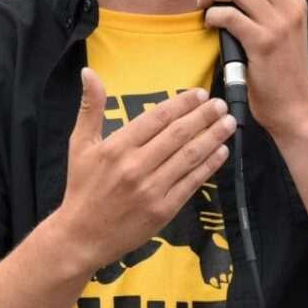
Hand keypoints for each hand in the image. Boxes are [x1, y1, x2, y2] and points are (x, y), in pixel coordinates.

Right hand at [56, 69, 235, 276]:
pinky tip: (221, 152)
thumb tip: (88, 72)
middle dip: (203, 117)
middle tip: (220, 104)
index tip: (199, 94)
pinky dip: (209, 166)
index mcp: (117, 147)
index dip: (180, 104)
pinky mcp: (164, 210)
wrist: (83, 234)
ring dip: (212, 138)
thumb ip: (90, 107)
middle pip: (177, 135)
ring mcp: (152, 189)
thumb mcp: (79, 144)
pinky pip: (191, 183)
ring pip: (189, 157)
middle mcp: (136, 166)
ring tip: (228, 123)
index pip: (156, 118)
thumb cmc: (82, 186)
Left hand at [196, 0, 307, 139]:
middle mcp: (291, 8)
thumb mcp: (281, 29)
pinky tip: (209, 22)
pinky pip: (230, 15)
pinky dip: (214, 13)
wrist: (295, 107)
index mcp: (295, 1)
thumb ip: (265, 4)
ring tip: (203, 0)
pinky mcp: (263, 43)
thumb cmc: (279, 68)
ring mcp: (279, 25)